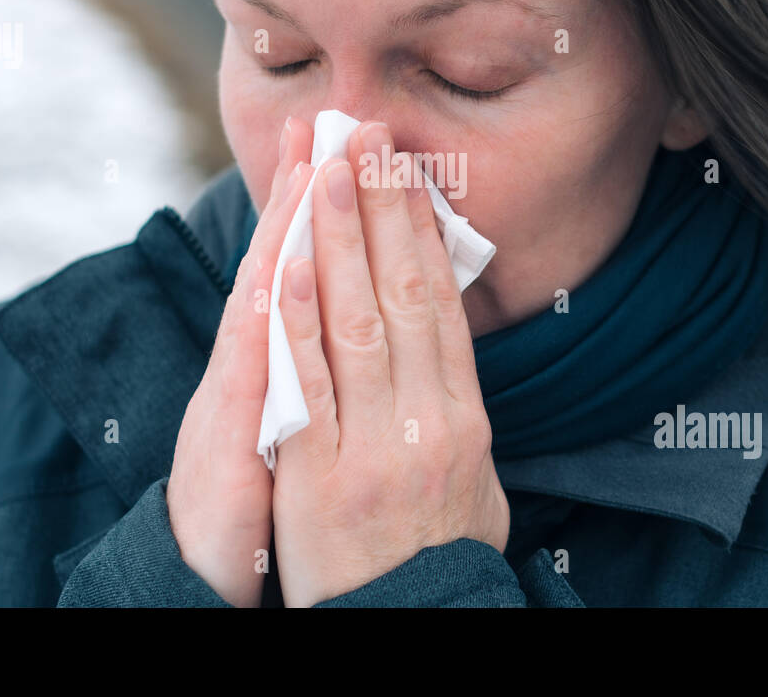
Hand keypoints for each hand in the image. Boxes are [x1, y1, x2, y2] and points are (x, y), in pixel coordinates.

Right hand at [167, 116, 314, 606]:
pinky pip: (249, 369)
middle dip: (306, 189)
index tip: (349, 145)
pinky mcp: (223, 428)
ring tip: (307, 163)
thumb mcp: (299, 412)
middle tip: (326, 118)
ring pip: (262, 293)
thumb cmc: (260, 483)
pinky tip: (275, 270)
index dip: (327, 205)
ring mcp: (235, 385)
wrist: (206, 558)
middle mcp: (255, 356)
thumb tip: (357, 317)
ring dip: (285, 227)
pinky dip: (265, 319)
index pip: (308, 263)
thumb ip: (318, 359)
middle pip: (282, 257)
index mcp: (279, 350)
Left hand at [271, 121, 509, 607]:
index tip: (406, 173)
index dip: (423, 234)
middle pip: (403, 296)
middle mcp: (429, 423)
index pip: (441, 306)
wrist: (411, 632)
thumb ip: (461, 425)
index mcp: (467, 422)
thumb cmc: (438, 564)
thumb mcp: (476, 494)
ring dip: (342, 238)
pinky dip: (298, 319)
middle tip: (368, 136)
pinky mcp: (321, 476)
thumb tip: (457, 370)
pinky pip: (309, 384)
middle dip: (384, 209)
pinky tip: (291, 261)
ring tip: (331, 168)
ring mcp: (376, 446)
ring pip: (358, 323)